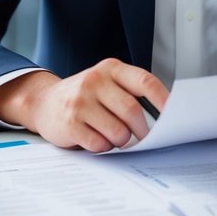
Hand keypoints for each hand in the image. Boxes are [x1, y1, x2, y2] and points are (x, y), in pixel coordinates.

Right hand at [0, 59, 167, 152]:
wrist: (43, 102)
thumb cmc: (85, 96)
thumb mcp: (105, 83)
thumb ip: (129, 93)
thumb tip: (163, 118)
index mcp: (110, 69)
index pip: (145, 81)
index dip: (162, 100)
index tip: (173, 116)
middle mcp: (94, 81)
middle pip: (132, 111)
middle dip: (143, 130)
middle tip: (144, 138)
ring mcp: (80, 102)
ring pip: (118, 131)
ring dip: (122, 141)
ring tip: (115, 137)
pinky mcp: (69, 123)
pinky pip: (99, 143)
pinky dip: (104, 147)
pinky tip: (97, 139)